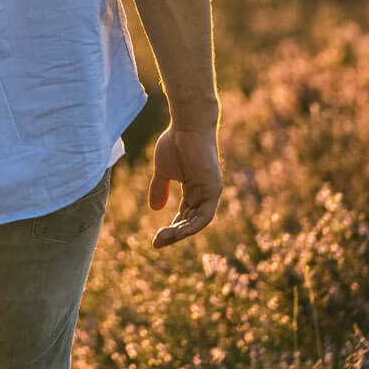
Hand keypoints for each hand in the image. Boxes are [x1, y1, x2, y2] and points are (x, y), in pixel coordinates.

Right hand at [147, 124, 222, 247]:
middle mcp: (205, 194)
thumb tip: (154, 209)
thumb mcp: (163, 171)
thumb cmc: (175, 143)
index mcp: (195, 190)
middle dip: (173, 235)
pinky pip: (203, 217)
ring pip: (197, 223)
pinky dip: (189, 227)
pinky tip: (175, 232)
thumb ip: (160, 189)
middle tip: (156, 243)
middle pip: (191, 223)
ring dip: (179, 234)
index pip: (185, 216)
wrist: (187, 125)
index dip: (172, 228)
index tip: (155, 238)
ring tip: (161, 239)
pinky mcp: (213, 191)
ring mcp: (211, 193)